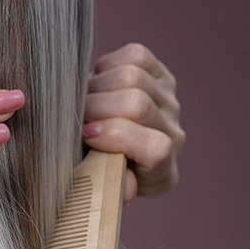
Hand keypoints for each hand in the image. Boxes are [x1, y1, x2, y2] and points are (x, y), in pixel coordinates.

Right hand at [82, 43, 185, 203]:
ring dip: (96, 86)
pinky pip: (134, 56)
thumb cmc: (99, 169)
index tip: (86, 136)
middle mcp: (173, 133)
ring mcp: (169, 101)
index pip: (155, 148)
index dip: (116, 136)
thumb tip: (123, 192)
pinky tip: (97, 85)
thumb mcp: (100, 186)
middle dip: (95, 107)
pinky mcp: (159, 74)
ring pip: (132, 76)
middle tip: (76, 116)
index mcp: (162, 170)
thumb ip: (109, 187)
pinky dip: (106, 67)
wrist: (111, 149)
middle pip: (136, 105)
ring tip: (83, 102)